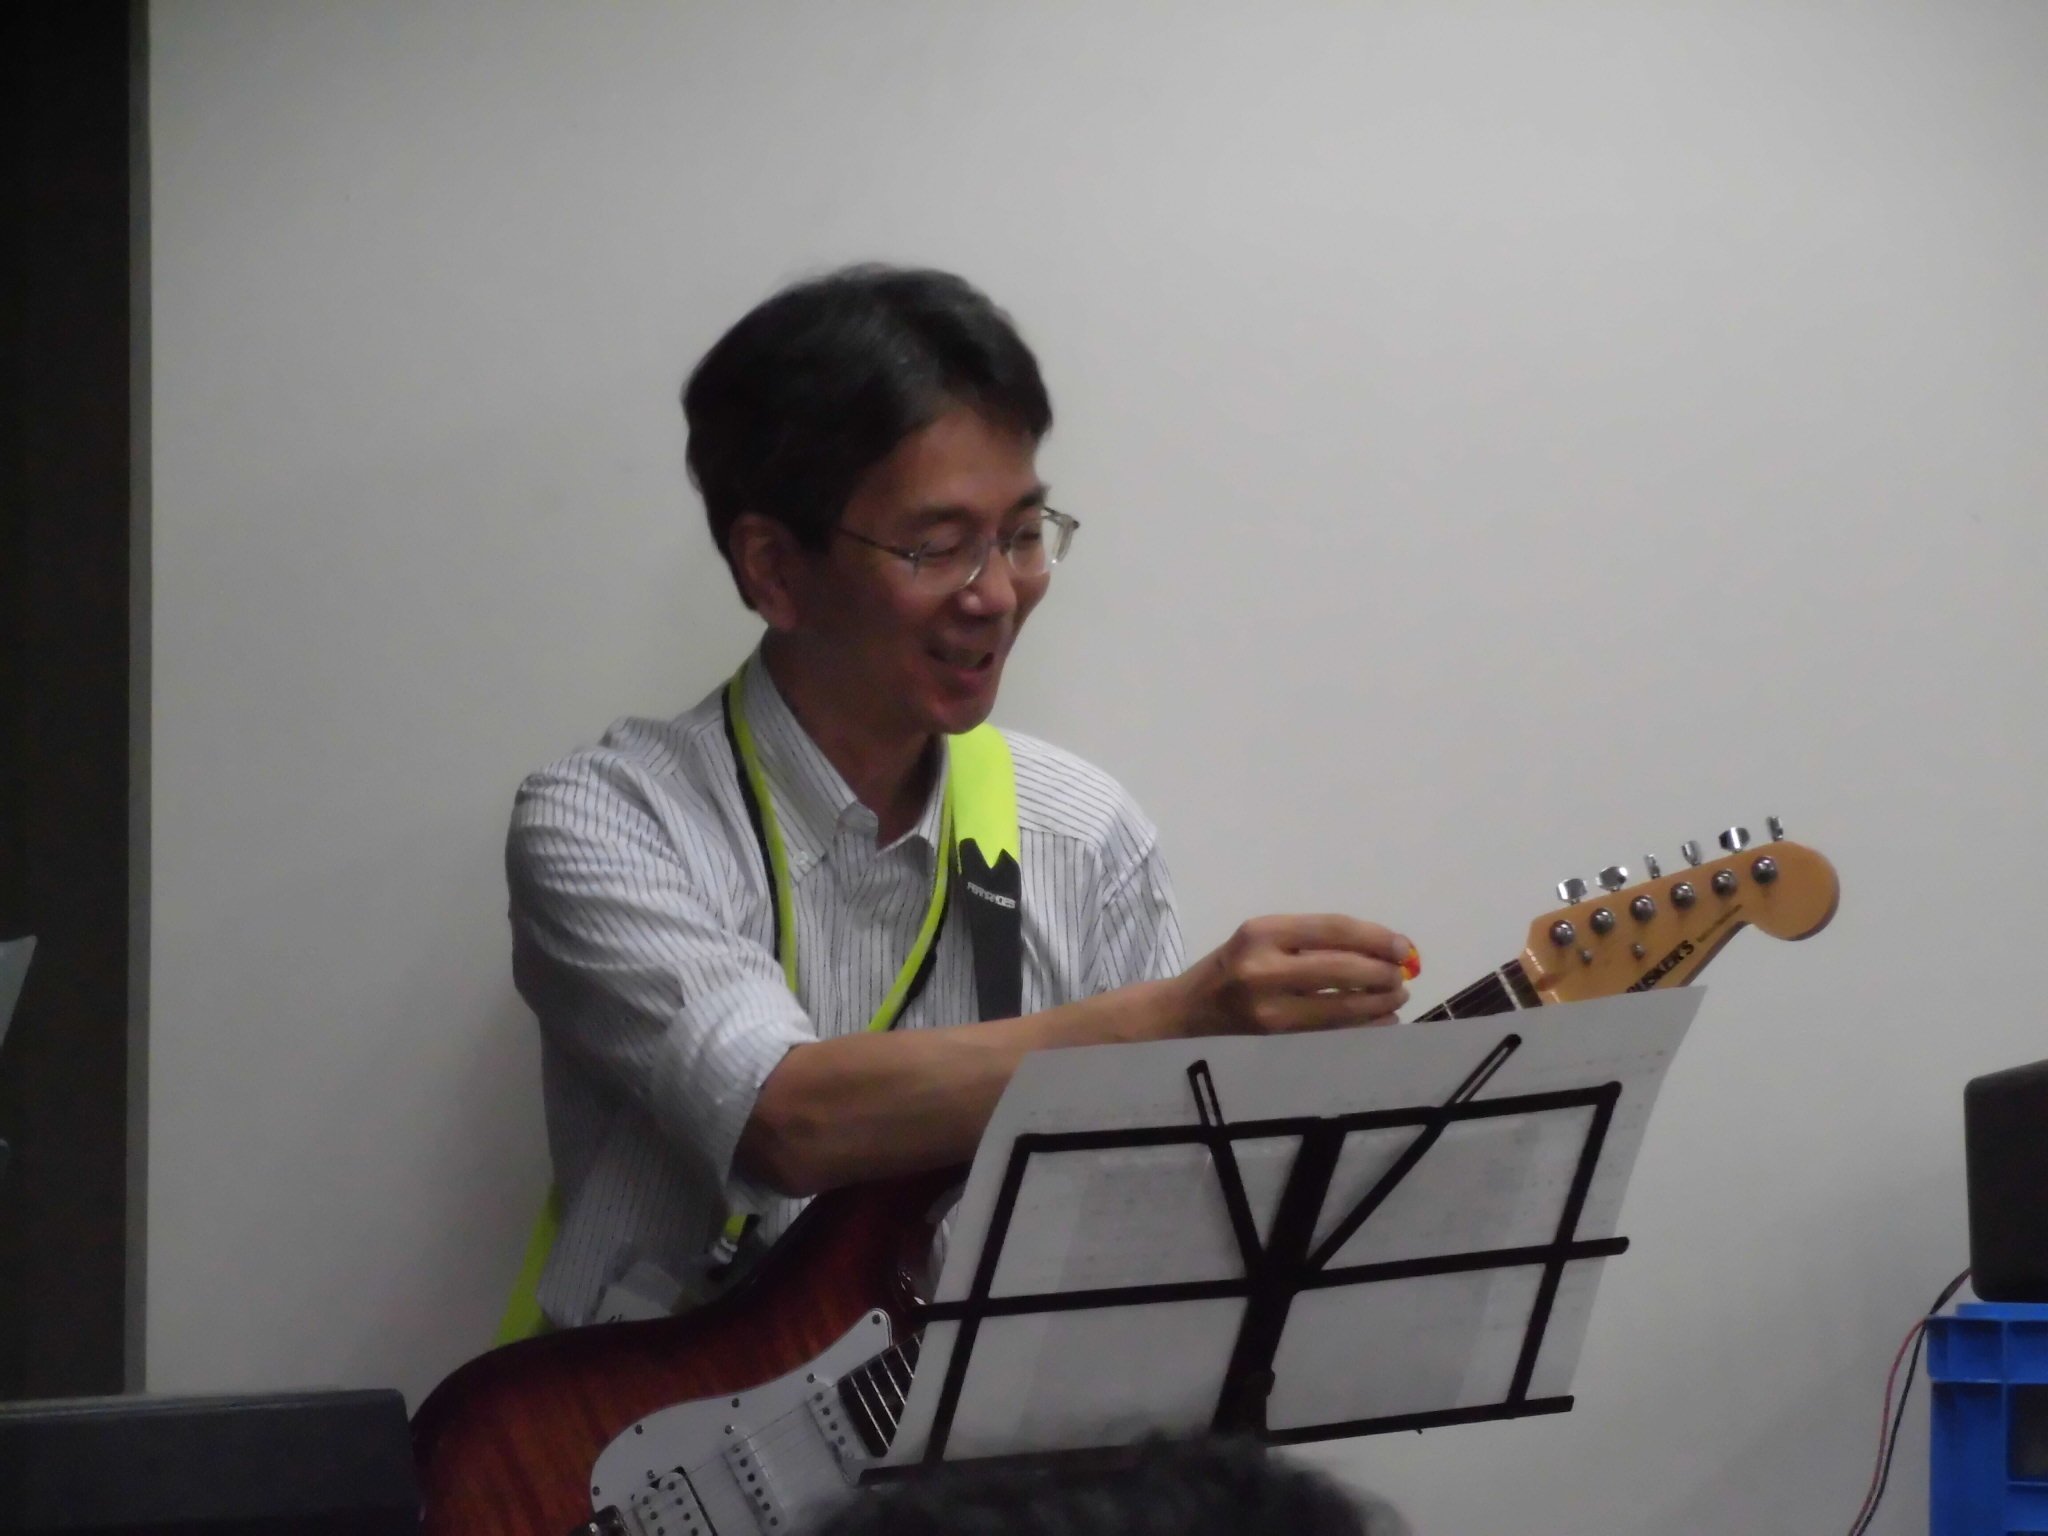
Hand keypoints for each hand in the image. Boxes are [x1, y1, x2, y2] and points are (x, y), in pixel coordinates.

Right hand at [1176, 915, 1416, 1036]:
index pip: (1334, 930)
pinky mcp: (1275, 1039)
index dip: (1376, 938)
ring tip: (1397, 997)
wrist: (1186, 1012)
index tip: (1403, 947)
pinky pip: (1332, 1033)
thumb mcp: (1262, 939)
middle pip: (1342, 968)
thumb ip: (1313, 941)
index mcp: (1262, 932)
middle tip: (1402, 975)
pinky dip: (1364, 1027)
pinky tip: (1381, 1021)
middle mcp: (1263, 969)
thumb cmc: (1232, 968)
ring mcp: (1269, 1009)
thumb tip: (1381, 949)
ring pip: (1341, 1007)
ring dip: (1379, 1003)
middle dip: (1383, 973)